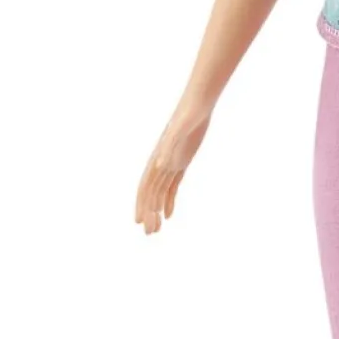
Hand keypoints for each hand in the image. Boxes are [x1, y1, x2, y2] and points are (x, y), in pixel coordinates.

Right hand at [135, 101, 212, 232]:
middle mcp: (161, 162)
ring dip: (157, 211)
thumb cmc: (188, 114)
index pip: (145, 186)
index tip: (139, 221)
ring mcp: (171, 162)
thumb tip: (161, 165)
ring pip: (161, 192)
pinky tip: (168, 215)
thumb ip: (170, 145)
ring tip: (156, 230)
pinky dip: (169, 201)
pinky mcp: (182, 161)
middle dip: (149, 213)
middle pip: (151, 193)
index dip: (141, 203)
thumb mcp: (180, 130)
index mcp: (157, 157)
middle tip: (149, 234)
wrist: (198, 104)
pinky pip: (173, 186)